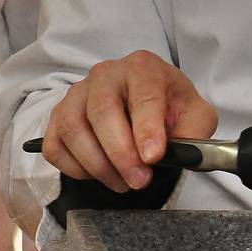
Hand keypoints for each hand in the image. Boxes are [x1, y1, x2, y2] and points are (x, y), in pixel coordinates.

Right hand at [42, 51, 218, 191]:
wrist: (143, 106)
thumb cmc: (167, 108)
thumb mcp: (195, 115)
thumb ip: (196, 131)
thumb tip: (185, 152)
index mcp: (142, 68)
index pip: (143, 95)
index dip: (147, 128)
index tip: (153, 157)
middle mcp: (105, 74)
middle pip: (102, 112)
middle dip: (121, 153)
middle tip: (139, 180)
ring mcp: (76, 94)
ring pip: (74, 130)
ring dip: (97, 165)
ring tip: (122, 182)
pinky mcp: (57, 117)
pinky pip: (55, 146)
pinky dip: (74, 168)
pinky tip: (98, 174)